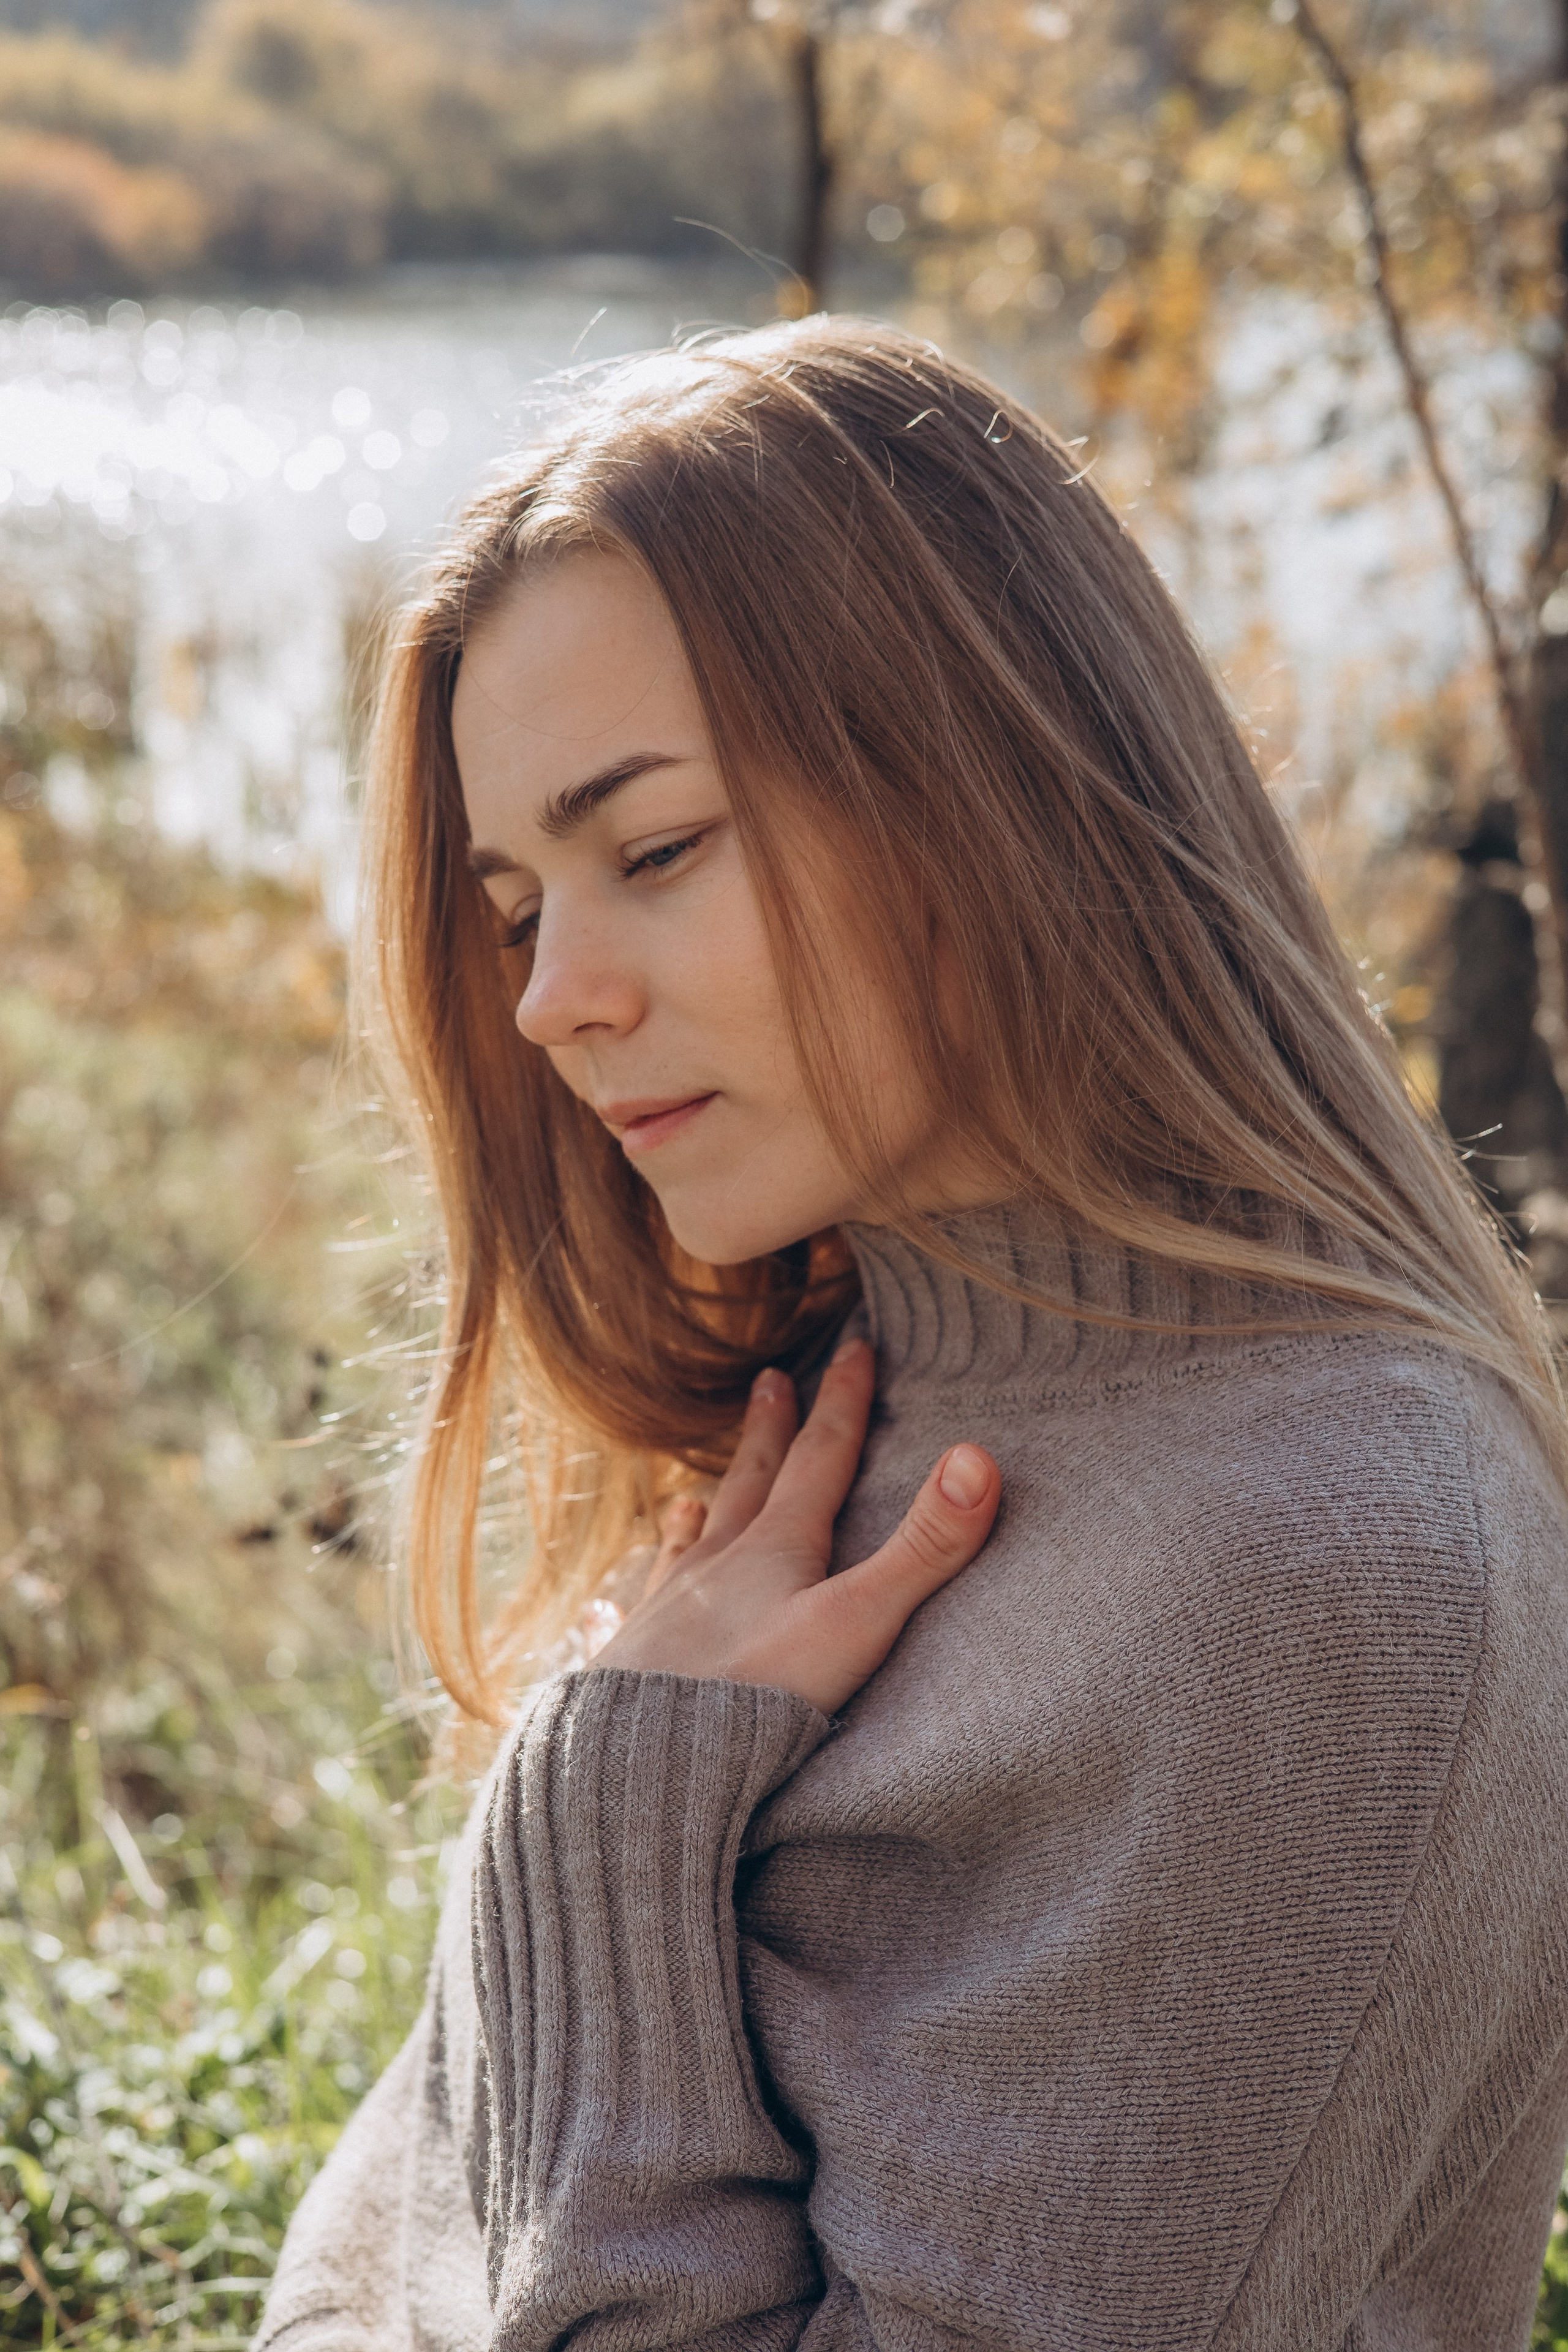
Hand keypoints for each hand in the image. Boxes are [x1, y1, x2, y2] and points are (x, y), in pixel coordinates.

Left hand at [590, 1337, 1000, 1716]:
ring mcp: (672, 1610)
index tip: (854, 1348)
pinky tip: (649, 1584)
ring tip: (698, 1490)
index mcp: (776, 1549)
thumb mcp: (858, 1621)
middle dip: (770, 1431)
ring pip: (697, 1539)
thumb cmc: (756, 1696)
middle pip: (752, 1482)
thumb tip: (980, 1457)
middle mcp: (718, 1565)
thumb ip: (922, 1548)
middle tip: (769, 1381)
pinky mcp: (640, 1660)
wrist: (642, 1763)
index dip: (843, 1402)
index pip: (820, 1458)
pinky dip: (661, 1578)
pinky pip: (654, 1600)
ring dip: (711, 1502)